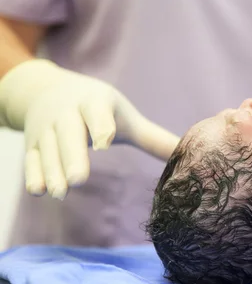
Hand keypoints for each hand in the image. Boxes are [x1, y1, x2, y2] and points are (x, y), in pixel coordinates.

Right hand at [0, 59, 179, 198]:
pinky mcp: (31, 142)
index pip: (98, 112)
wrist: (47, 90)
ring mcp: (47, 127)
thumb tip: (190, 153)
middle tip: (80, 180)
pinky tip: (39, 191)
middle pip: (69, 133)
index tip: (106, 141)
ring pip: (47, 149)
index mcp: (95, 102)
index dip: (102, 125)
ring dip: (53, 171)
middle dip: (73, 155)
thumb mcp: (124, 116)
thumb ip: (153, 137)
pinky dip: (32, 173)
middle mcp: (68, 112)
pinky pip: (29, 157)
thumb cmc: (98, 108)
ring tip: (61, 193)